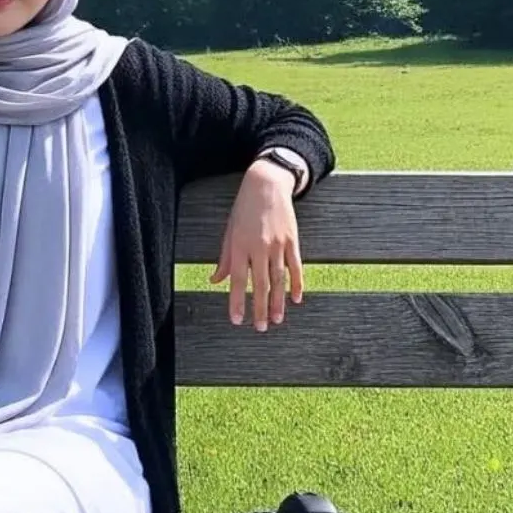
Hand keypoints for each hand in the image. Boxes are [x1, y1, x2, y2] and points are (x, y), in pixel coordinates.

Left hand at [211, 158, 303, 330]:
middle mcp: (258, 247)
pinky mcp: (292, 240)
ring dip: (278, 302)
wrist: (266, 185)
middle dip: (260, 308)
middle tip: (260, 328)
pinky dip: (297, 284)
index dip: (237, 301)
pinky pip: (295, 267)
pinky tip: (296, 299)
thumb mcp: (229, 231)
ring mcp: (277, 245)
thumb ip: (224, 258)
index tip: (237, 320)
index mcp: (239, 245)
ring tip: (277, 320)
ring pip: (279, 280)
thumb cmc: (243, 209)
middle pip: (260, 284)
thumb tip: (215, 280)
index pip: (237, 279)